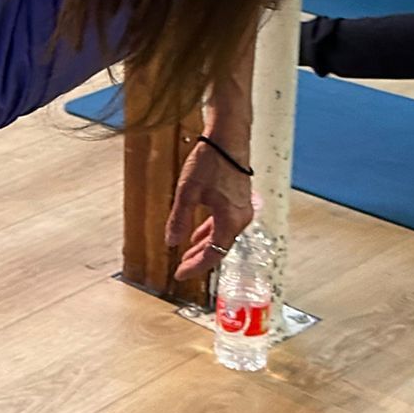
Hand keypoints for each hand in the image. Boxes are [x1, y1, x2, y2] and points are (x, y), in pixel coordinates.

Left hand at [166, 140, 253, 279]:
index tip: (179, 274)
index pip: (213, 255)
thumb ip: (179, 219)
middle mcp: (241, 219)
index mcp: (230, 221)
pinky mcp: (239, 201)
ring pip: (222, 236)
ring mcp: (242, 210)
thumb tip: (171, 242)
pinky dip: (211, 232)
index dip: (195, 267)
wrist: (228, 137)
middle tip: (181, 268)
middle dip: (199, 259)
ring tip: (187, 254)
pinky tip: (198, 233)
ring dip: (204, 246)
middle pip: (219, 248)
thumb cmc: (210, 161)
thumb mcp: (188, 191)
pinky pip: (225, 224)